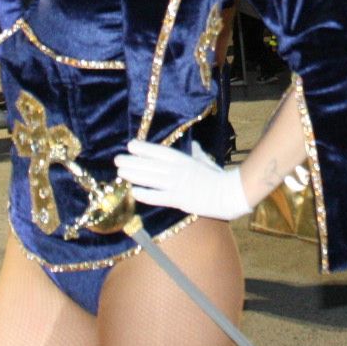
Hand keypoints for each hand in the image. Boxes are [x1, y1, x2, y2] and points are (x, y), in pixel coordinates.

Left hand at [115, 139, 250, 220]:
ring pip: (152, 179)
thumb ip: (197, 152)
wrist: (229, 193)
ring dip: (135, 175)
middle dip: (133, 162)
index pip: (160, 152)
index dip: (144, 148)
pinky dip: (146, 195)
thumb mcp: (205, 160)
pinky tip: (133, 192)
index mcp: (184, 159)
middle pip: (151, 165)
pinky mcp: (180, 200)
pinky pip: (159, 197)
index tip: (130, 145)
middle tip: (117, 159)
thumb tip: (193, 145)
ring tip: (120, 172)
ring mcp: (178, 185)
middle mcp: (178, 171)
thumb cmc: (218, 176)